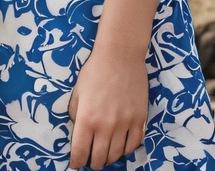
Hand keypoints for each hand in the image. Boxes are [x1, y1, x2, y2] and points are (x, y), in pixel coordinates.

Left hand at [67, 46, 147, 168]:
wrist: (120, 55)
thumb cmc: (95, 70)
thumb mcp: (78, 90)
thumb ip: (75, 112)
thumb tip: (76, 129)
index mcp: (87, 118)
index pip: (80, 152)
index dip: (76, 162)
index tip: (76, 163)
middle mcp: (106, 126)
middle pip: (99, 158)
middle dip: (93, 162)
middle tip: (91, 160)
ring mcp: (125, 124)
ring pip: (117, 154)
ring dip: (109, 158)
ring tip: (105, 155)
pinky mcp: (139, 119)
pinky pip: (134, 144)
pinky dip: (126, 150)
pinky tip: (121, 147)